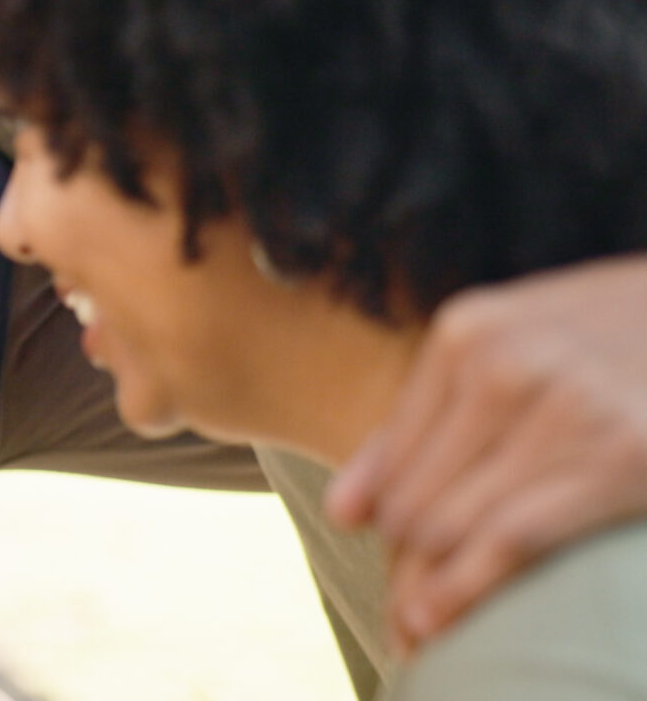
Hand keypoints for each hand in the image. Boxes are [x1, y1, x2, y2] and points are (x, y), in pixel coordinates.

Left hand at [327, 252, 646, 654]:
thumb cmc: (607, 340)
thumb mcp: (511, 344)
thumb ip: (422, 422)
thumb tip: (343, 514)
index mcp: (466, 333)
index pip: (394, 458)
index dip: (380, 523)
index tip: (384, 564)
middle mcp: (503, 365)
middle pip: (415, 498)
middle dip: (402, 563)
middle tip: (402, 612)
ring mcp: (563, 409)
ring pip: (450, 524)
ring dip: (423, 585)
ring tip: (415, 627)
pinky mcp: (621, 455)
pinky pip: (516, 537)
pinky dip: (466, 586)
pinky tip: (439, 614)